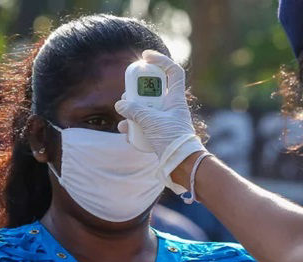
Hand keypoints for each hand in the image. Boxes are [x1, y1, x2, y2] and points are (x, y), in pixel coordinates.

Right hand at [115, 50, 206, 192]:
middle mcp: (172, 107)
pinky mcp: (160, 132)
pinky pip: (144, 124)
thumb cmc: (172, 140)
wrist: (181, 164)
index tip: (145, 57)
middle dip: (137, 91)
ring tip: (124, 115)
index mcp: (176, 99)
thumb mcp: (150, 122)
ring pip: (146, 108)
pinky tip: (126, 132)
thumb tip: (121, 104)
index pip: (173, 71)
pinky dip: (134, 126)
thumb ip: (134, 110)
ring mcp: (166, 120)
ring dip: (133, 110)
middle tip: (127, 93)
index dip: (161, 60)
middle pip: (153, 90)